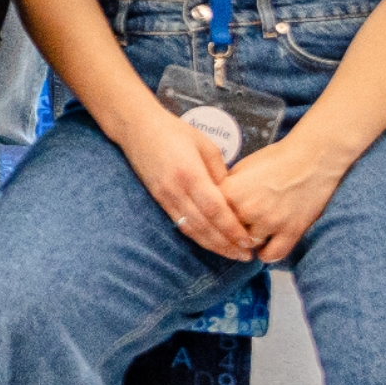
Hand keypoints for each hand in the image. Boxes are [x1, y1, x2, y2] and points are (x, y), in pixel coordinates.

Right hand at [117, 98, 262, 262]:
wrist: (137, 128)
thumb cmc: (175, 131)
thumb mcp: (205, 145)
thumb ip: (220, 173)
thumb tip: (234, 197)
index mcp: (190, 174)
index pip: (214, 209)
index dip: (231, 228)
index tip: (248, 241)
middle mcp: (176, 190)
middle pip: (203, 225)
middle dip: (225, 244)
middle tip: (245, 256)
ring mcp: (165, 197)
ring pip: (191, 229)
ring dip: (213, 245)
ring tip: (232, 254)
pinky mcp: (158, 200)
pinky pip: (180, 223)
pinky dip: (197, 236)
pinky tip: (211, 242)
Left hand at [217, 123, 349, 267]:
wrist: (312, 158)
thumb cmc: (276, 159)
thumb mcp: (241, 168)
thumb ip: (225, 189)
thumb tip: (212, 205)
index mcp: (230, 192)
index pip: (211, 217)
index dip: (213, 219)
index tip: (216, 221)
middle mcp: (247, 210)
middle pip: (228, 234)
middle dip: (231, 231)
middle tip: (236, 228)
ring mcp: (270, 222)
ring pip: (249, 246)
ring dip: (249, 242)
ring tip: (253, 232)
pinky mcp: (291, 231)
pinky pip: (271, 255)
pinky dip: (267, 253)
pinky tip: (266, 245)